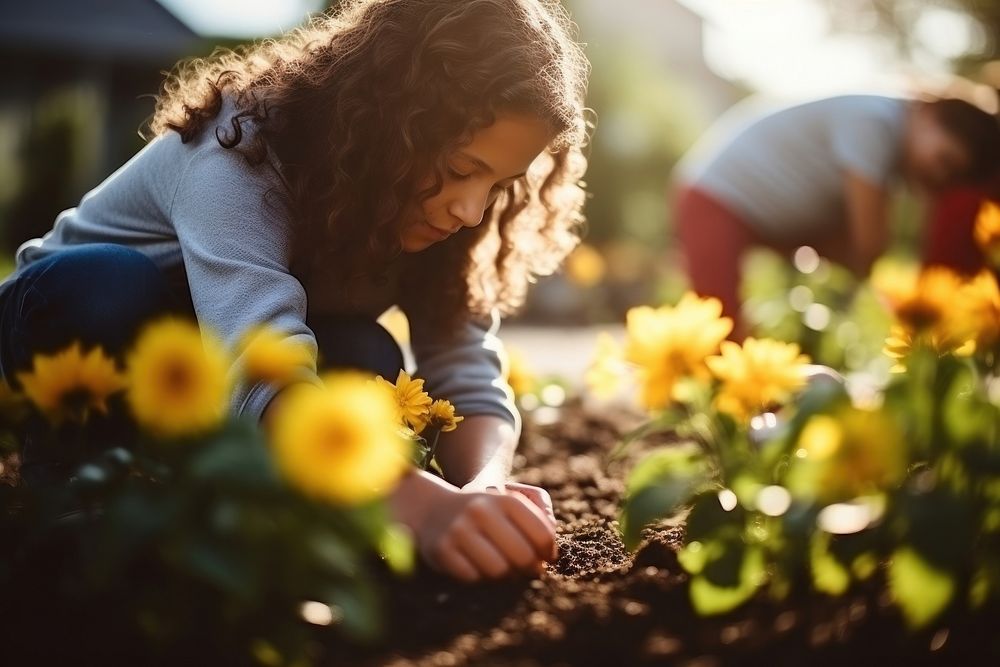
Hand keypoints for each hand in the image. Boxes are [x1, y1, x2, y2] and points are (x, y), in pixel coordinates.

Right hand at [404, 476, 557, 581]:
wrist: (434, 509)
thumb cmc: (484, 512)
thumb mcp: (509, 505)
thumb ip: (538, 520)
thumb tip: (550, 554)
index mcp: (504, 499)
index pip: (542, 535)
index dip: (549, 553)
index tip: (545, 558)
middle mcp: (481, 511)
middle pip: (523, 556)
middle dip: (530, 568)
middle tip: (528, 570)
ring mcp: (460, 530)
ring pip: (499, 570)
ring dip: (505, 576)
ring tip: (504, 570)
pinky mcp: (442, 549)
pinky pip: (474, 578)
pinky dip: (480, 578)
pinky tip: (479, 568)